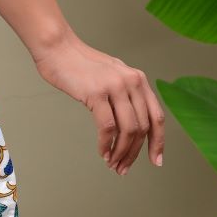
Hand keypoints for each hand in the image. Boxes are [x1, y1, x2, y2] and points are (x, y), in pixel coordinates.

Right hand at [30, 32, 164, 173]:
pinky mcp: (97, 93)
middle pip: (143, 127)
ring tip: (113, 164)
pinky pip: (108, 127)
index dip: (158, 142)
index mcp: (138, 79)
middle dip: (135, 153)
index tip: (156, 161)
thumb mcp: (111, 76)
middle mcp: (132, 82)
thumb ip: (124, 94)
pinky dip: (106, 144)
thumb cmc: (79, 65)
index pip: (157, 116)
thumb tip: (130, 125)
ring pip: (128, 130)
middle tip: (124, 168)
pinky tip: (102, 152)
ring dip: (121, 152)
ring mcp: (115, 87)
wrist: (58, 48)